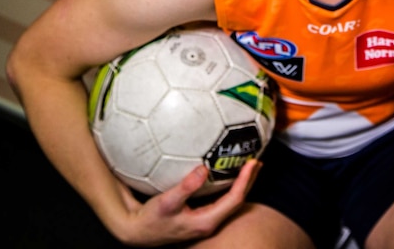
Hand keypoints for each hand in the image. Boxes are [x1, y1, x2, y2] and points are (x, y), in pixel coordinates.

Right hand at [111, 159, 261, 245]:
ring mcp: (205, 221)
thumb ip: (185, 186)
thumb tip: (203, 169)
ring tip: (248, 166)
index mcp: (206, 221)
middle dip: (248, 181)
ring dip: (241, 183)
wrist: (138, 232)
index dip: (245, 181)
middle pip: (237, 201)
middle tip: (256, 161)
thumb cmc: (151, 219)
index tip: (252, 162)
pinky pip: (221, 200)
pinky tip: (226, 174)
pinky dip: (228, 186)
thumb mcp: (166, 202)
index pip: (234, 199)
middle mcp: (210, 223)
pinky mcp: (200, 216)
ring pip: (230, 201)